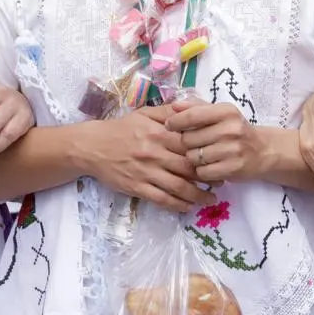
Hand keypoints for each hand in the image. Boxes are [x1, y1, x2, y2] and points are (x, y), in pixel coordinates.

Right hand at [86, 103, 215, 212]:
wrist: (91, 146)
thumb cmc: (123, 128)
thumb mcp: (146, 113)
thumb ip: (172, 112)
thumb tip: (196, 107)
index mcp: (159, 133)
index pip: (191, 144)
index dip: (208, 152)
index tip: (221, 157)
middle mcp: (154, 153)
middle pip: (188, 167)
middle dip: (208, 176)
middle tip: (222, 181)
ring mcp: (145, 172)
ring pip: (177, 186)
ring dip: (197, 195)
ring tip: (211, 199)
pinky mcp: (136, 187)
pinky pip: (161, 199)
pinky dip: (177, 204)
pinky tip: (188, 206)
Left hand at [165, 99, 266, 184]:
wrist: (264, 151)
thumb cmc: (235, 130)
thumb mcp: (221, 114)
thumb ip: (197, 107)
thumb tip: (173, 106)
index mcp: (227, 111)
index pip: (192, 115)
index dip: (175, 121)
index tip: (170, 125)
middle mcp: (231, 129)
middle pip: (188, 139)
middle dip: (186, 143)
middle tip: (195, 143)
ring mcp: (233, 150)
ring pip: (193, 157)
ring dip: (194, 158)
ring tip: (204, 155)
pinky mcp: (233, 168)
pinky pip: (202, 172)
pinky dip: (202, 171)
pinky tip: (211, 166)